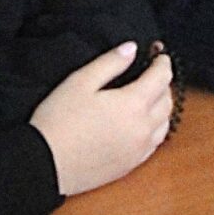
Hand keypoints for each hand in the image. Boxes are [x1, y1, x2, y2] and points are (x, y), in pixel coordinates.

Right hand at [29, 41, 174, 195]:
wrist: (45, 164)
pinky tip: (143, 125)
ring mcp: (139, 150)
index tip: (159, 54)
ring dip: (162, 107)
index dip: (162, 62)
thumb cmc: (59, 121)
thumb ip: (109, 63)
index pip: (161, 78)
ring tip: (150, 97)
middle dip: (164, 83)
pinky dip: (155, 129)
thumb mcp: (80, 82)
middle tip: (153, 72)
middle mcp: (143, 128)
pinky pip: (154, 143)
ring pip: (165, 124)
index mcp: (133, 104)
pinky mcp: (130, 165)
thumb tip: (131, 49)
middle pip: (167, 100)